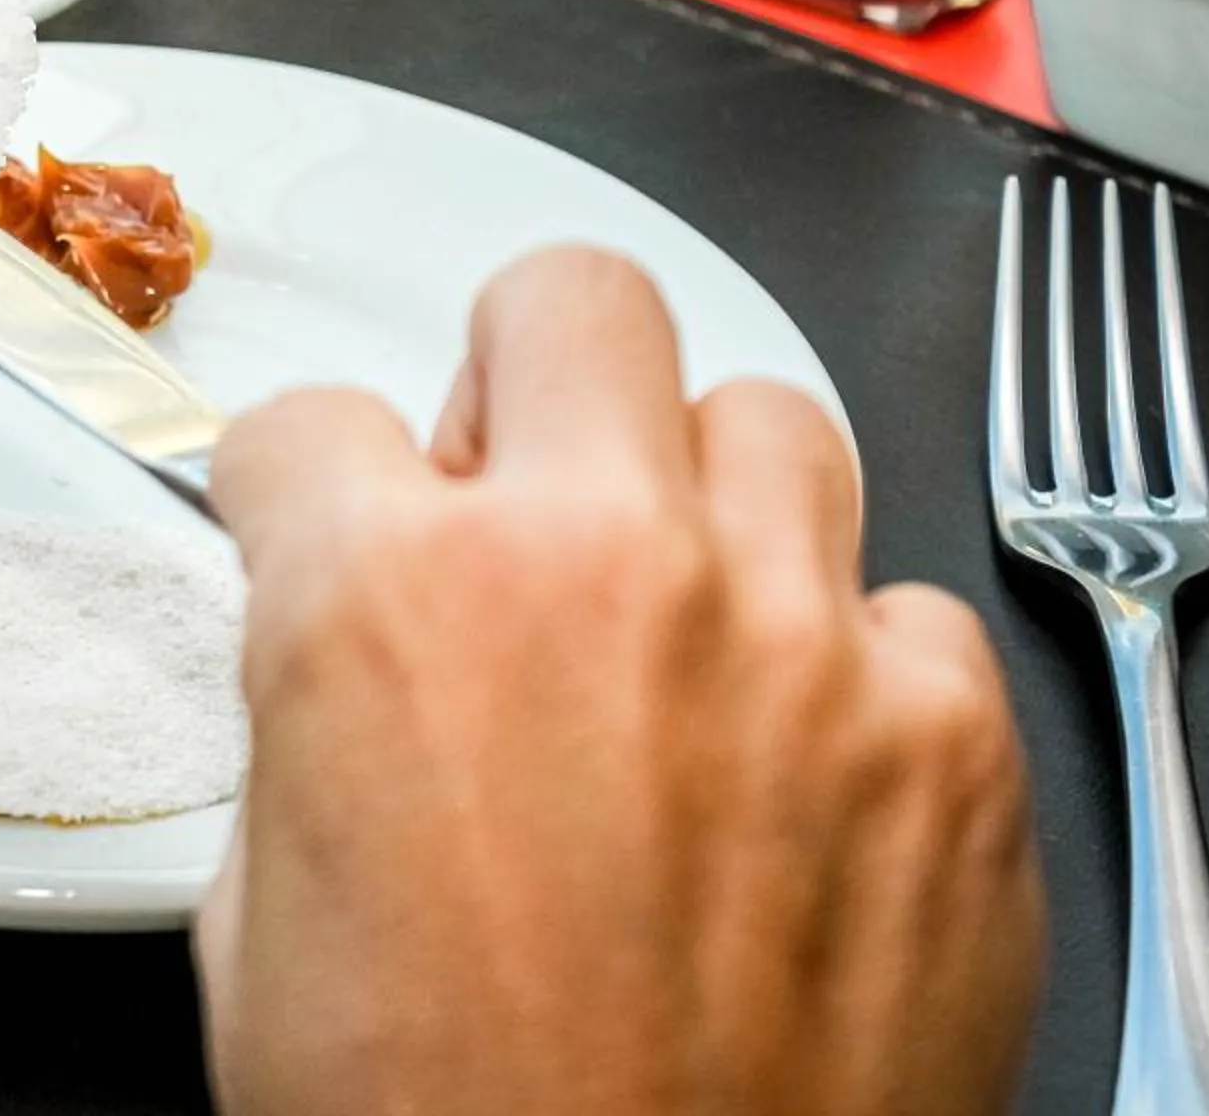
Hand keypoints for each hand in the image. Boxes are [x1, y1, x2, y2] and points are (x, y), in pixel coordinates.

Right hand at [199, 248, 1044, 1115]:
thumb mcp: (260, 910)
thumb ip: (311, 709)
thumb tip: (348, 639)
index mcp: (383, 606)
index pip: (301, 416)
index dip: (296, 489)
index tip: (319, 527)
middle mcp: (599, 572)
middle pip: (569, 299)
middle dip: (516, 383)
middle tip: (513, 499)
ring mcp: (794, 644)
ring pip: (764, 412)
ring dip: (698, 496)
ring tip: (675, 618)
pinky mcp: (948, 747)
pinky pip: (908, 608)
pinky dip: (851, 665)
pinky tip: (800, 770)